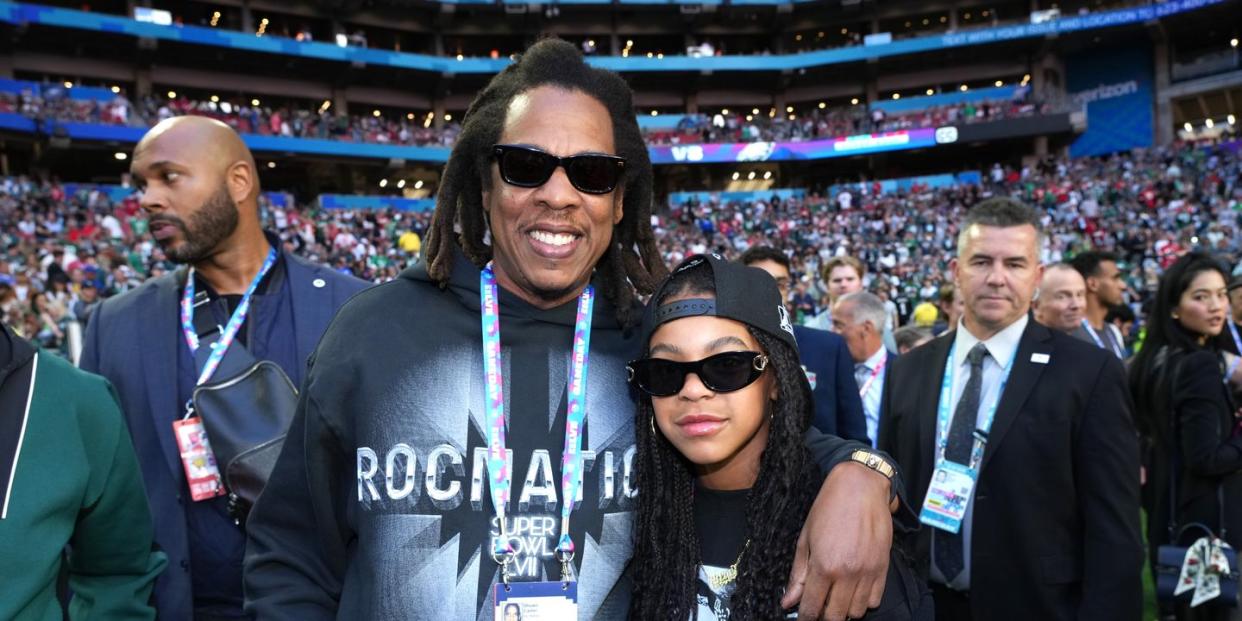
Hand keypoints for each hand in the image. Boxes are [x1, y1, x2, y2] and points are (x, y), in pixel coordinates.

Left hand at [782, 461, 892, 620]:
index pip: (812, 607)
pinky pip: (875, 599)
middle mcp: (847, 573)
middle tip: (819, 608)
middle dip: (824, 616)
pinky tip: (853, 589)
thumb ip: (798, 574)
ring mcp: (868, 572)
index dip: (806, 617)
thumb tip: (788, 601)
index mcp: (824, 566)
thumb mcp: (805, 539)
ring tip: (836, 597)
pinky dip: (864, 601)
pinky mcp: (883, 567)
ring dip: (844, 610)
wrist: (860, 487)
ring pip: (856, 612)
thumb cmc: (829, 508)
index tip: (803, 617)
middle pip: (836, 616)